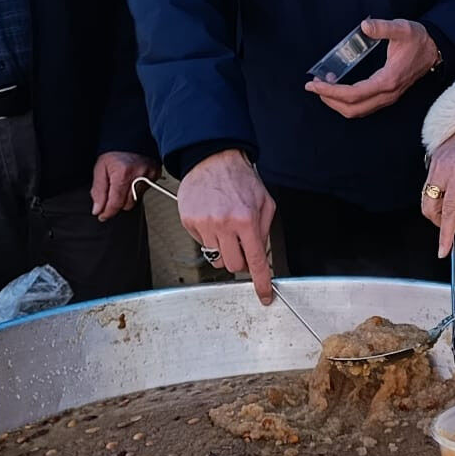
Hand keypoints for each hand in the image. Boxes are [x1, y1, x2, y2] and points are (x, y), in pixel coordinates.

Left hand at [90, 151, 157, 221]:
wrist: (130, 137)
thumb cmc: (114, 152)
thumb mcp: (100, 169)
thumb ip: (98, 191)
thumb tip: (98, 209)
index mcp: (123, 174)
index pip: (116, 203)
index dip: (107, 212)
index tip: (102, 215)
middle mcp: (139, 175)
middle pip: (127, 205)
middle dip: (117, 203)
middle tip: (110, 194)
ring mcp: (150, 175)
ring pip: (136, 200)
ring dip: (127, 197)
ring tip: (121, 184)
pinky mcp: (156, 174)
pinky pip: (145, 191)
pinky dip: (136, 189)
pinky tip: (131, 180)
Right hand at [175, 149, 275, 302]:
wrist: (213, 159)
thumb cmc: (239, 178)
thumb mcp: (265, 202)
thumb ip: (264, 230)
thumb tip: (261, 254)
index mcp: (246, 219)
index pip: (256, 260)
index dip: (261, 282)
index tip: (264, 295)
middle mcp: (224, 224)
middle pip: (233, 265)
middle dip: (240, 260)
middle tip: (241, 244)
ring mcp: (204, 224)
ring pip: (217, 257)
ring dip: (224, 247)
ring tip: (226, 225)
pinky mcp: (189, 222)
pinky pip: (202, 244)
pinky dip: (209, 237)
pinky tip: (212, 219)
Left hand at [306, 19, 440, 119]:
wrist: (435, 50)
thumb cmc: (418, 40)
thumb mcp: (402, 29)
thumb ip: (383, 28)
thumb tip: (365, 26)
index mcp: (387, 80)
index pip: (353, 94)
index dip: (331, 91)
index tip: (314, 84)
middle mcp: (387, 94)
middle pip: (352, 109)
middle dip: (329, 100)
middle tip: (314, 86)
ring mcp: (388, 97)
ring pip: (358, 111)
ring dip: (337, 103)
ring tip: (324, 87)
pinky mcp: (388, 96)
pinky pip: (363, 107)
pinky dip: (347, 102)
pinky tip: (339, 88)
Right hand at [421, 118, 454, 258]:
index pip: (449, 210)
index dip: (446, 233)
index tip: (444, 250)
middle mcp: (442, 168)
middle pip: (429, 208)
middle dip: (440, 224)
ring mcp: (435, 163)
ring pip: (426, 198)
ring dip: (440, 210)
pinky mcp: (434, 160)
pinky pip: (430, 186)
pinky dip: (439, 197)